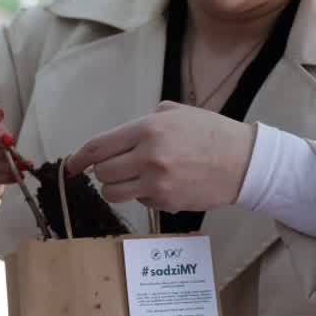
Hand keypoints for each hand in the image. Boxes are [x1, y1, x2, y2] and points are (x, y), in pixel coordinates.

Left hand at [65, 102, 255, 211]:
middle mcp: (148, 156)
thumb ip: (143, 123)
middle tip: (118, 167)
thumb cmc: (210, 133)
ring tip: (133, 179)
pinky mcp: (166, 202)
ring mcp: (156, 183)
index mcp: (147, 129)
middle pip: (102, 172)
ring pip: (113, 192)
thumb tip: (118, 139)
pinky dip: (142, 195)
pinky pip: (139, 201)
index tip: (72, 166)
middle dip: (104, 171)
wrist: (244, 162)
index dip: (79, 158)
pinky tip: (161, 185)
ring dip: (116, 187)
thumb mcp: (175, 113)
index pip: (98, 147)